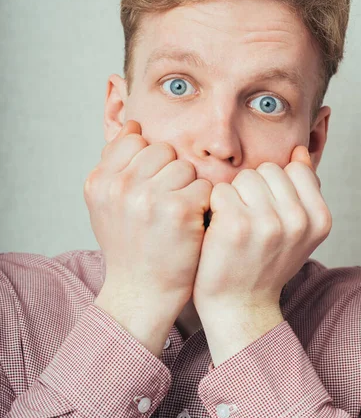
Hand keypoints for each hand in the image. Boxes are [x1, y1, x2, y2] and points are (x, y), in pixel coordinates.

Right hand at [83, 120, 211, 311]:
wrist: (142, 292)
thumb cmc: (128, 245)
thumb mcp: (107, 204)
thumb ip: (115, 163)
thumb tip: (134, 125)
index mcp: (99, 181)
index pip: (134, 139)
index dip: (149, 160)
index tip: (149, 184)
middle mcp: (120, 186)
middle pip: (163, 150)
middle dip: (170, 172)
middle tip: (165, 203)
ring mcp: (149, 198)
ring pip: (185, 166)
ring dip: (188, 188)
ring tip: (176, 215)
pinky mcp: (179, 211)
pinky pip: (203, 185)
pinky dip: (203, 204)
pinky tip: (191, 224)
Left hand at [192, 146, 330, 316]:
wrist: (240, 307)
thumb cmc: (265, 264)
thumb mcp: (297, 231)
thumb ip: (303, 190)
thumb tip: (299, 151)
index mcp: (319, 219)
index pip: (294, 168)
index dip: (275, 187)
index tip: (268, 213)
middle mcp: (298, 220)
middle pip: (267, 169)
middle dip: (253, 189)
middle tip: (250, 222)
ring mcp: (268, 222)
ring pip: (244, 177)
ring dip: (234, 196)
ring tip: (236, 225)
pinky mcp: (236, 225)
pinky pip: (221, 190)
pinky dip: (215, 207)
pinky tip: (218, 230)